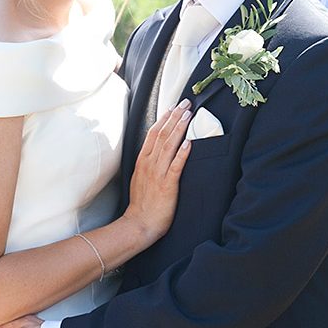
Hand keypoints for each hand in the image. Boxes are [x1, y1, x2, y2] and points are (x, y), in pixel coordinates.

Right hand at [123, 100, 192, 241]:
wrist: (139, 223)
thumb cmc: (142, 203)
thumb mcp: (140, 177)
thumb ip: (148, 162)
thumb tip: (157, 150)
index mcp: (143, 160)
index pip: (153, 133)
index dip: (164, 118)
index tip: (173, 106)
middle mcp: (149, 163)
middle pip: (162, 133)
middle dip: (175, 116)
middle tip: (186, 103)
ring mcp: (158, 173)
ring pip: (169, 145)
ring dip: (179, 128)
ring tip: (189, 115)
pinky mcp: (167, 184)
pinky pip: (175, 165)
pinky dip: (182, 153)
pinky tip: (189, 142)